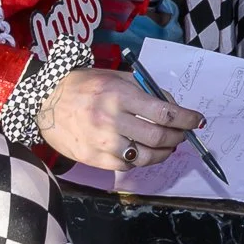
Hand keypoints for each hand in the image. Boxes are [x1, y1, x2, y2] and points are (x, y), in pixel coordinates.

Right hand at [38, 67, 201, 169]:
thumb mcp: (118, 77)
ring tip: (167, 147)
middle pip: (158, 137)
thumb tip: (173, 108)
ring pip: (144, 157)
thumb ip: (146, 91)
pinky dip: (139, 161)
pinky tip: (142, 152)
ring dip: (163, 154)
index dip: (186, 119)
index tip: (197, 121)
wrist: (46, 100)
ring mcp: (101, 142)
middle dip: (178, 138)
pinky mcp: (92, 158)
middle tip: (183, 135)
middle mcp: (111, 119)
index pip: (164, 112)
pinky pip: (125, 165)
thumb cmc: (86, 85)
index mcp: (120, 95)